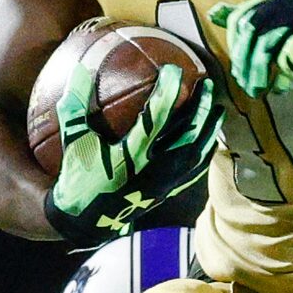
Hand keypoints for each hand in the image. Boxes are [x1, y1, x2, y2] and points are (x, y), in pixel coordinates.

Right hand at [45, 71, 219, 245]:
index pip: (157, 117)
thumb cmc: (78, 180)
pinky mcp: (168, 191)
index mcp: (131, 155)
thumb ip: (75, 107)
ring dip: (209, 128)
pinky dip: (205, 152)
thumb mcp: (74, 143)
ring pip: (196, 152)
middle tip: (208, 83)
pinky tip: (211, 139)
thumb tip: (80, 69)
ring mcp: (164, 182)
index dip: (168, 91)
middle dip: (200, 107)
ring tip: (218, 107)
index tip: (174, 69)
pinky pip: (194, 170)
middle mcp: (154, 168)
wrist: (86, 223)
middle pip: (187, 134)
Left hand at [208, 0, 292, 96]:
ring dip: (259, 72)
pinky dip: (281, 75)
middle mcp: (285, 1)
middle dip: (244, 60)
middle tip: (244, 84)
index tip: (237, 65)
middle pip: (252, 31)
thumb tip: (215, 12)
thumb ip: (248, 14)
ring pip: (268, 45)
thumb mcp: (279, 18)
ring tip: (258, 91)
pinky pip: (290, 56)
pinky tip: (279, 87)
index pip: (241, 17)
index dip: (235, 44)